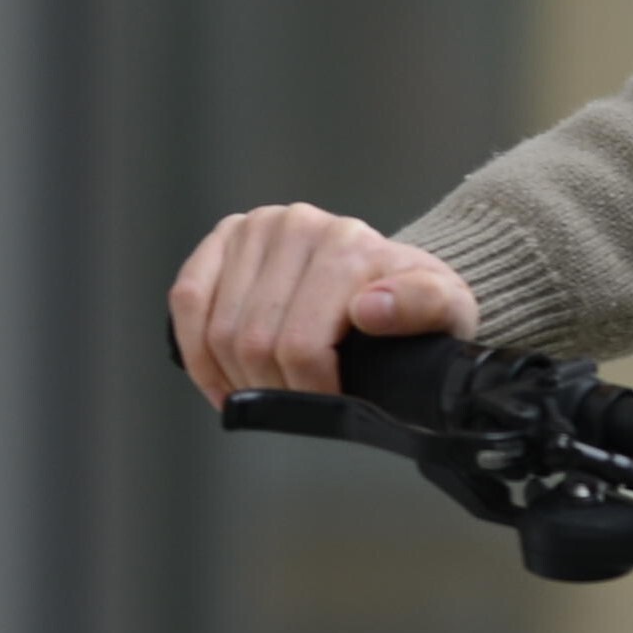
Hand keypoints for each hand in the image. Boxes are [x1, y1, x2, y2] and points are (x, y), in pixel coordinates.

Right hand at [169, 203, 479, 402]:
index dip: (308, 392)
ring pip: (218, 329)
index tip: (328, 407)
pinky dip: (197, 350)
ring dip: (234, 377)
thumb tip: (370, 308)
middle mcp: (299, 225)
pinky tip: (221, 377)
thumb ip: (424, 307)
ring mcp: (256, 228)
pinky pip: (186, 300)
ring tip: (264, 392)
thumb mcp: (446, 310)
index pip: (302, 345)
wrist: (389, 276)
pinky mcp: (224, 237)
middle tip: (295, 405)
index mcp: (349, 244)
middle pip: (256, 342)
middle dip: (272, 389)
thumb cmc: (413, 304)